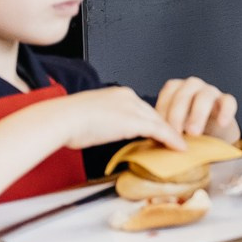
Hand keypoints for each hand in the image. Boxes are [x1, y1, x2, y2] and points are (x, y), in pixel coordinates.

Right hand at [40, 87, 187, 151]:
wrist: (61, 119)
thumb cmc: (66, 121)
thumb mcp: (87, 117)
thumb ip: (101, 121)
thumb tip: (101, 130)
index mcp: (115, 94)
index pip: (140, 108)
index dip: (151, 121)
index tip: (158, 132)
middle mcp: (127, 97)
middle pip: (153, 114)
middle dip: (165, 127)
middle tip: (175, 139)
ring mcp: (131, 108)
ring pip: (160, 122)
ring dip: (172, 135)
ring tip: (181, 145)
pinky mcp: (134, 121)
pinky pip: (160, 131)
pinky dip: (172, 140)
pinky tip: (179, 147)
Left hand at [154, 77, 240, 140]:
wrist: (211, 133)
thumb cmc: (185, 129)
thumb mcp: (172, 126)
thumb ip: (162, 127)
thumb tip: (151, 137)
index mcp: (176, 88)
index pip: (167, 94)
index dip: (162, 112)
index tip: (159, 129)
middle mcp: (192, 86)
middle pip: (184, 95)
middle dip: (177, 115)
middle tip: (175, 133)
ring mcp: (211, 91)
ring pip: (204, 97)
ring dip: (198, 115)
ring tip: (194, 133)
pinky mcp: (227, 100)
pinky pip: (228, 102)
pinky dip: (225, 112)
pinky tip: (221, 123)